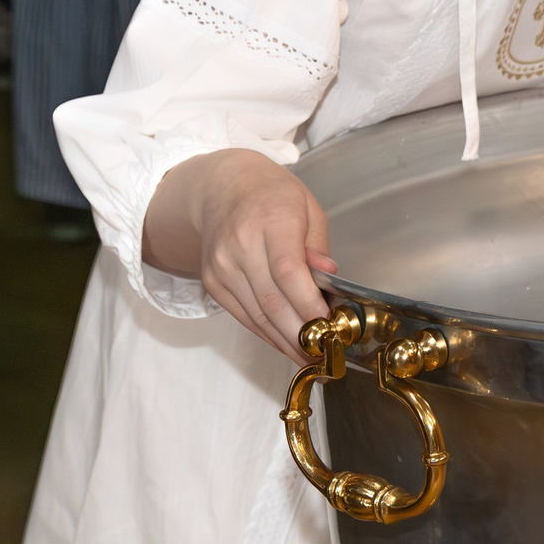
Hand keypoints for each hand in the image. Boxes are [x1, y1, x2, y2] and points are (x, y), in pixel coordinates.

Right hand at [155, 149, 336, 359]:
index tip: (330, 325)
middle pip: (272, 301)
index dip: (309, 305)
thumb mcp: (308, 207)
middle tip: (325, 352)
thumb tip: (328, 276)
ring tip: (310, 356)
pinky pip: (243, 316)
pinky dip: (266, 334)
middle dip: (301, 333)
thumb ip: (318, 245)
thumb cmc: (272, 194)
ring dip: (285, 341)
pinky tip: (285, 343)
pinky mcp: (212, 282)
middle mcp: (241, 244)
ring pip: (257, 315)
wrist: (223, 186)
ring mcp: (222, 266)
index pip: (288, 271)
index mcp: (271, 220)